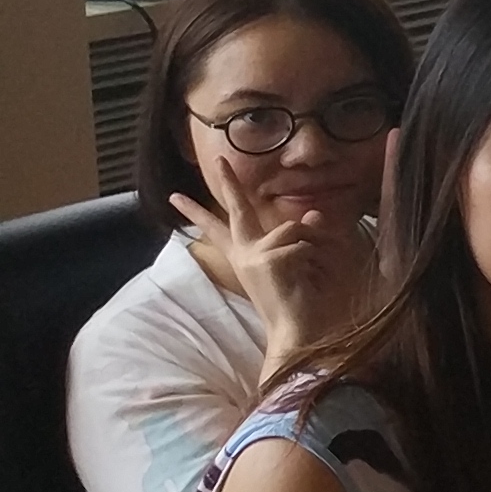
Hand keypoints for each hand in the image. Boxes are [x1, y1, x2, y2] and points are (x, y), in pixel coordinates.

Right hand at [170, 188, 376, 373]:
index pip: (217, 229)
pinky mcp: (267, 259)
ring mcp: (253, 256)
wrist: (297, 332)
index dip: (196, 212)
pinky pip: (302, 243)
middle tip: (219, 159)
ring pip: (292, 228)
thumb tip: (313, 214)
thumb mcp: (301, 264)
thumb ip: (301, 237)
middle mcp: (244, 254)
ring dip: (312, 247)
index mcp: (245, 257)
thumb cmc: (300, 303)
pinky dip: (315, 258)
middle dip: (228, 182)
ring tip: (309, 274)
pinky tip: (306, 280)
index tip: (174, 196)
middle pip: (237, 210)